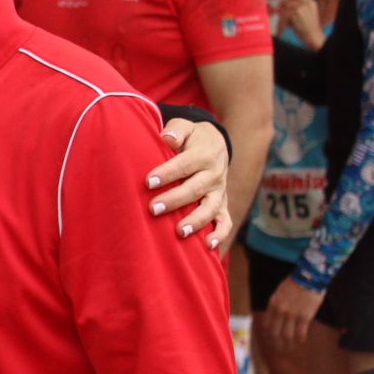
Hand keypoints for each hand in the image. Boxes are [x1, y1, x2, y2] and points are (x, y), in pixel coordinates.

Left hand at [145, 121, 230, 250]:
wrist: (215, 145)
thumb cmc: (190, 138)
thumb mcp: (184, 127)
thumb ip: (175, 130)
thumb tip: (167, 138)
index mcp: (204, 155)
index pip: (184, 165)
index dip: (167, 173)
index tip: (148, 182)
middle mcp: (214, 175)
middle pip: (195, 189)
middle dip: (174, 200)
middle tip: (152, 208)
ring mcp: (219, 192)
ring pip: (210, 208)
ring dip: (196, 221)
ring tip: (180, 231)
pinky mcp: (222, 205)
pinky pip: (225, 222)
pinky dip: (220, 234)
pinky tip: (209, 247)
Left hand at [264, 275, 324, 347]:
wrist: (309, 277)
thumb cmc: (295, 282)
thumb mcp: (280, 292)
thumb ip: (277, 304)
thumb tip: (276, 315)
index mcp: (273, 304)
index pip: (267, 324)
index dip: (269, 334)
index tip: (271, 339)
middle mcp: (280, 311)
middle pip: (275, 332)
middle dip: (276, 343)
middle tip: (279, 349)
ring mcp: (292, 314)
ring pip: (287, 335)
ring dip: (288, 344)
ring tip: (290, 348)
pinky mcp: (305, 316)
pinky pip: (300, 332)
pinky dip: (300, 338)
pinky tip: (301, 341)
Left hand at [276, 0, 325, 50]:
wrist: (314, 36)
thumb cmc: (309, 29)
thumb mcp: (305, 15)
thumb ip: (295, 9)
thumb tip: (280, 8)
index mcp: (310, 2)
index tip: (280, 4)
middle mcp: (306, 2)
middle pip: (288, 0)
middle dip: (281, 6)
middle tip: (277, 12)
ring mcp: (301, 6)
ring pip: (284, 10)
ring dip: (281, 19)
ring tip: (281, 27)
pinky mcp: (296, 12)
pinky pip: (284, 16)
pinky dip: (281, 24)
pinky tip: (281, 30)